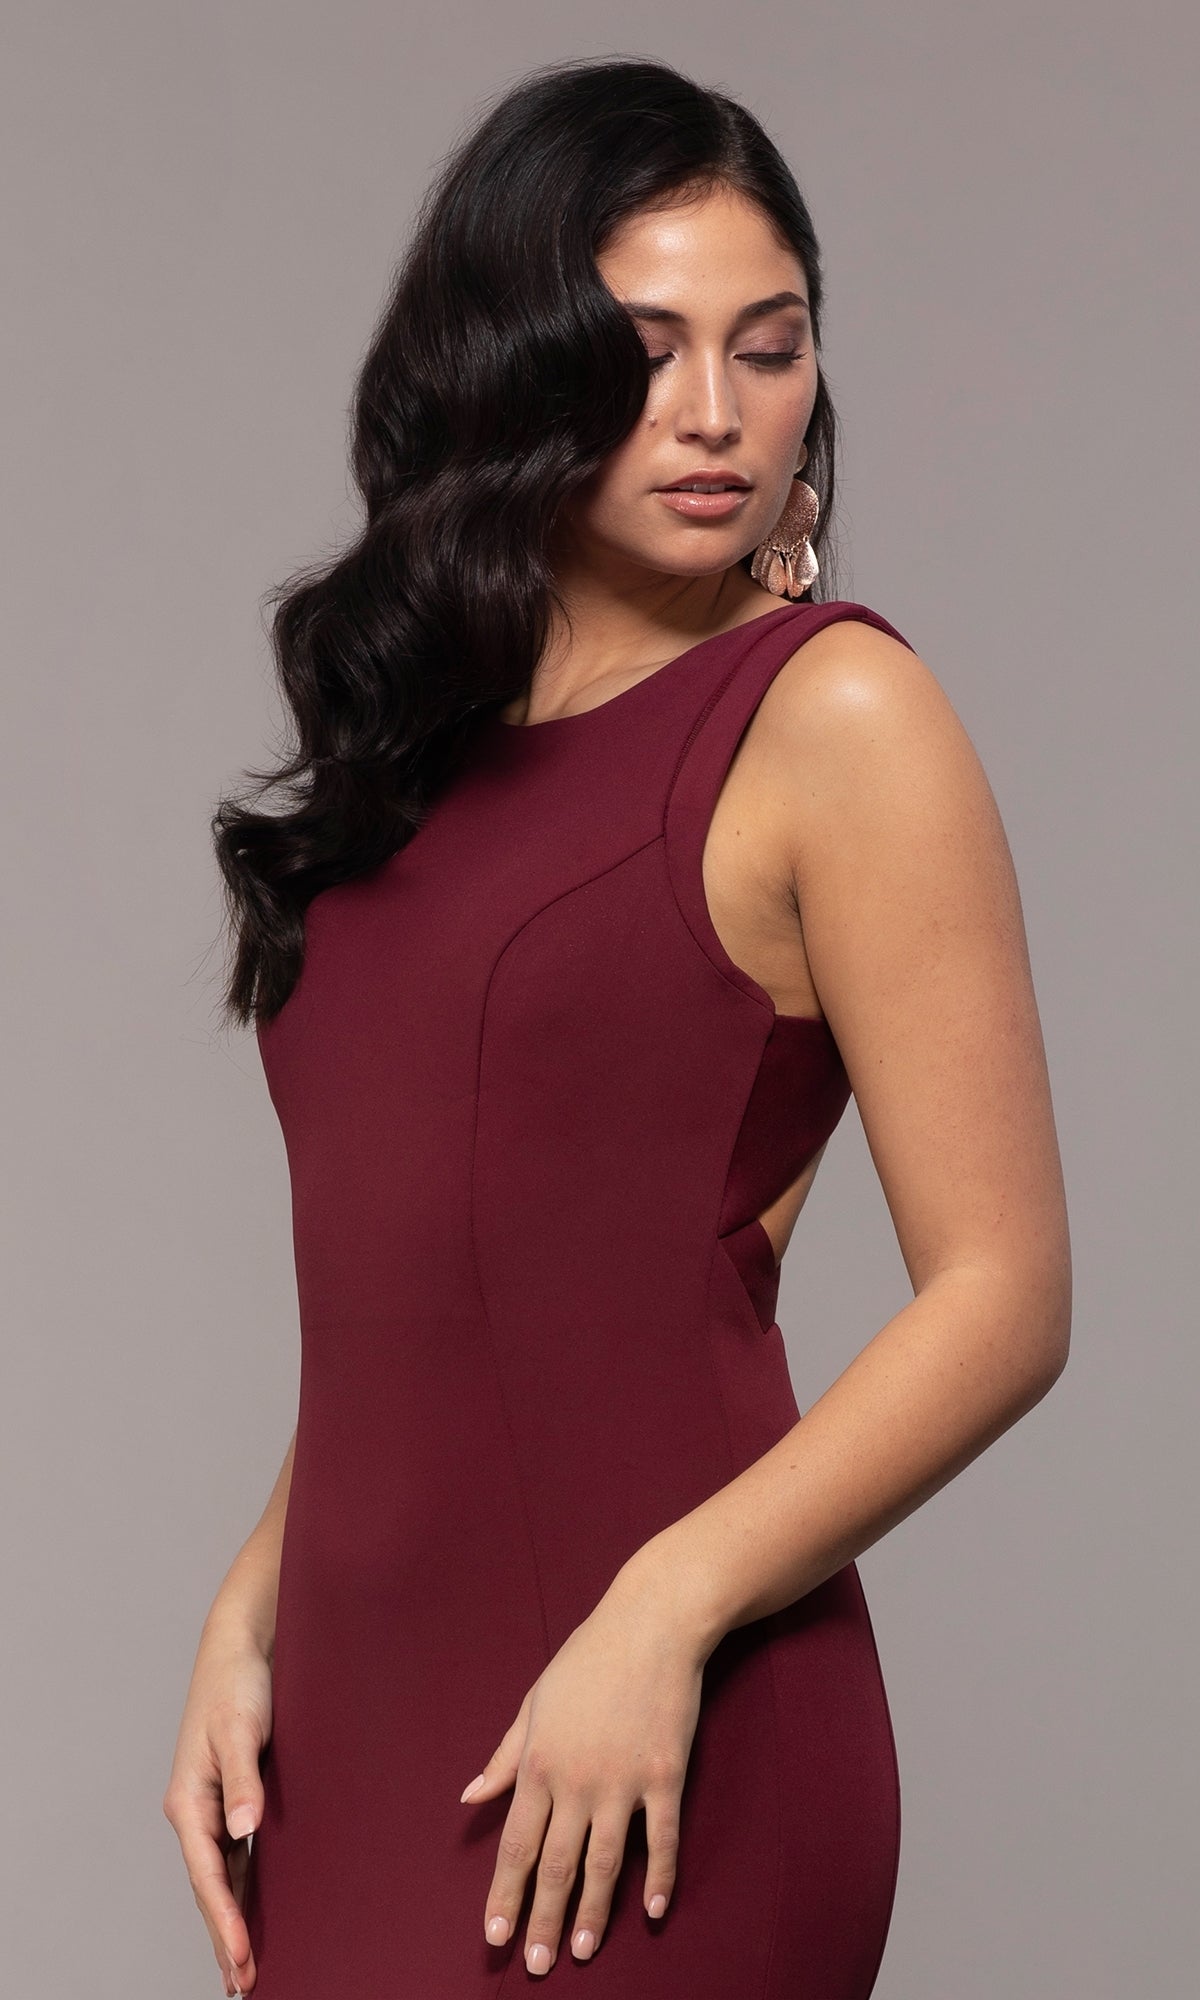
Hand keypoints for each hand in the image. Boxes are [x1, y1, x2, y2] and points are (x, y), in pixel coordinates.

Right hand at [162, 1618, 272, 1995]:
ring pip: (221, 1876)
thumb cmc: (238, 1684)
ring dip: (231, 1918)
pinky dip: (240, 1889)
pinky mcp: (231, 1797)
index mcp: (188, 1800)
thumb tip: (242, 1830)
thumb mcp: (241, 1729)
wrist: (241, 1647)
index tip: (242, 1956)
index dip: (224, 1919)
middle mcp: (195, 1810)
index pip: (207, 1874)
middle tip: (244, 1983)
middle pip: (209, 1886)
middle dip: (225, 1935)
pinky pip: (235, 1857)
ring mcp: (211, 1806)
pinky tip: (252, 1912)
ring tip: (245, 1966)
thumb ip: (243, 1780)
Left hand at [459, 1563, 706, 1975]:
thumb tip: (471, 1797)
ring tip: (580, 1952)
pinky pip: (662, 1839)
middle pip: (556, 1865)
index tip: (496, 1938)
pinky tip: (651, 1910)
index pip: (515, 1845)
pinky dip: (658, 1877)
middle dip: (542, 1920)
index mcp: (539, 1763)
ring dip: (592, 1913)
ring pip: (604, 1864)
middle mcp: (576, 1781)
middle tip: (537, 1965)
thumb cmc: (587, 1659)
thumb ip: (504, 1756)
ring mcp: (623, 1782)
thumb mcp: (533, 1703)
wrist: (652, 1625)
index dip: (504, 1896)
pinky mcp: (665, 1776)